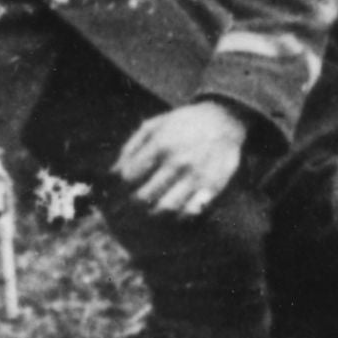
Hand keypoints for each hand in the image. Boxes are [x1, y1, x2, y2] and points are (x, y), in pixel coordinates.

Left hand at [114, 100, 251, 218]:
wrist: (223, 120)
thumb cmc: (182, 124)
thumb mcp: (153, 126)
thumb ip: (130, 148)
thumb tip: (113, 174)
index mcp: (159, 145)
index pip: (128, 177)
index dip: (119, 187)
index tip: (120, 191)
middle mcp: (177, 162)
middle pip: (143, 196)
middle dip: (133, 205)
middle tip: (130, 208)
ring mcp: (196, 176)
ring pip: (166, 208)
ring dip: (153, 215)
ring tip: (150, 212)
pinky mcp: (212, 187)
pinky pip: (191, 211)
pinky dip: (178, 217)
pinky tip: (173, 213)